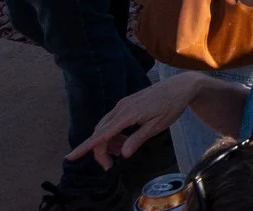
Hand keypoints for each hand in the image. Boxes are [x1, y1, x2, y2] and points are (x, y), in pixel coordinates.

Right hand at [71, 72, 206, 166]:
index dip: (85, 147)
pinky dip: (114, 133)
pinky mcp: (127, 103)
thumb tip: (122, 154)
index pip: (101, 134)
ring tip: (120, 151)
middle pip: (100, 132)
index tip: (70, 157)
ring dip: (108, 142)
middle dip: (100, 150)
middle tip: (110, 165)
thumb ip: (138, 139)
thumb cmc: (172, 105)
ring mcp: (123, 104)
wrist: (182, 86)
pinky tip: (125, 140)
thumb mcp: (158, 126)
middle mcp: (121, 108)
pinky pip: (113, 121)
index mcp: (127, 114)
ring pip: (105, 127)